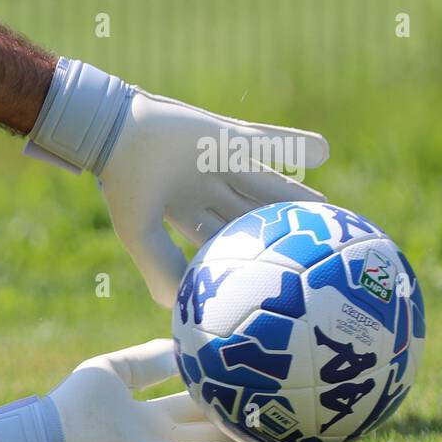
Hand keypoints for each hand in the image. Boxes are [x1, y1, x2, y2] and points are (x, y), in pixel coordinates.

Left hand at [49, 339, 286, 441]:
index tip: (255, 399)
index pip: (198, 410)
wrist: (58, 432)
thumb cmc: (78, 401)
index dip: (226, 406)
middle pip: (216, 439)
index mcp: (153, 418)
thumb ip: (148, 359)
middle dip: (249, 441)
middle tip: (285, 437)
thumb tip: (179, 346)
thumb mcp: (116, 369)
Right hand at [98, 91, 329, 306]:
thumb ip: (159, 266)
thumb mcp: (139, 233)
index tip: (272, 274)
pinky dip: (294, 144)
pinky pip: (267, 140)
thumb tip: (175, 307)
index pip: (221, 239)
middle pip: (250, 213)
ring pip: (264, 182)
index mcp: (185, 213)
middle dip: (277, 229)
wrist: (116, 134)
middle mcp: (205, 189)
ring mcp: (218, 161)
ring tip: (326, 208)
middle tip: (311, 245)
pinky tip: (323, 151)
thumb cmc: (125, 186)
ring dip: (293, 195)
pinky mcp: (226, 135)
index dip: (245, 256)